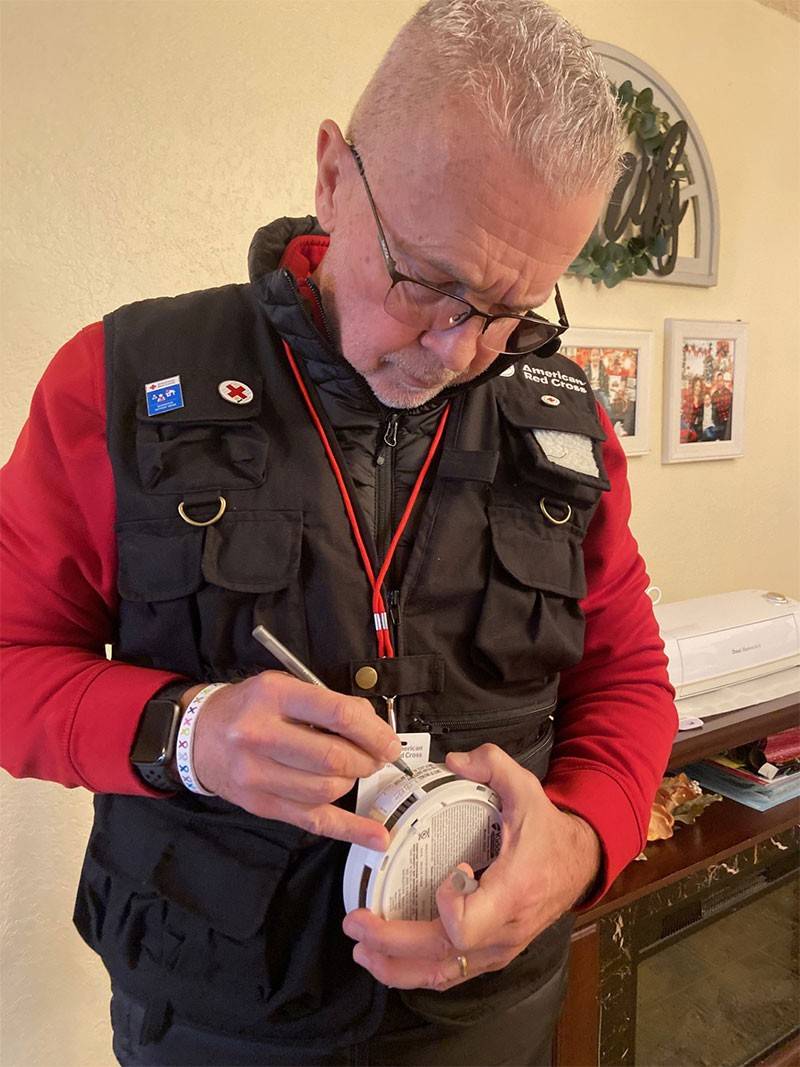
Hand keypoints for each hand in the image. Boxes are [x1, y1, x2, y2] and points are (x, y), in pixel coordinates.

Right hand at [187, 673, 401, 848]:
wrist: (198, 736)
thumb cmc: (249, 708)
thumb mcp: (283, 686)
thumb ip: (327, 703)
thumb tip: (373, 727)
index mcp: (273, 696)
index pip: (337, 714)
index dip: (373, 731)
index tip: (389, 741)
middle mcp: (261, 735)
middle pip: (333, 758)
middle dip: (367, 760)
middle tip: (376, 758)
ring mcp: (258, 774)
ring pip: (327, 790)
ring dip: (352, 782)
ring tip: (352, 770)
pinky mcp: (262, 805)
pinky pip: (314, 821)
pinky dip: (351, 830)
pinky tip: (376, 835)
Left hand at [342, 742, 600, 989]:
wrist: (578, 863)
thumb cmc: (546, 829)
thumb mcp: (525, 787)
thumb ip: (492, 764)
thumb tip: (453, 761)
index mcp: (512, 891)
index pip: (469, 926)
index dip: (447, 908)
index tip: (445, 876)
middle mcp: (503, 930)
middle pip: (442, 955)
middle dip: (392, 943)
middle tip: (355, 923)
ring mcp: (497, 949)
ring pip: (442, 974)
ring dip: (396, 967)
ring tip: (361, 951)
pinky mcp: (491, 956)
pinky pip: (450, 975)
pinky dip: (415, 973)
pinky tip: (387, 962)